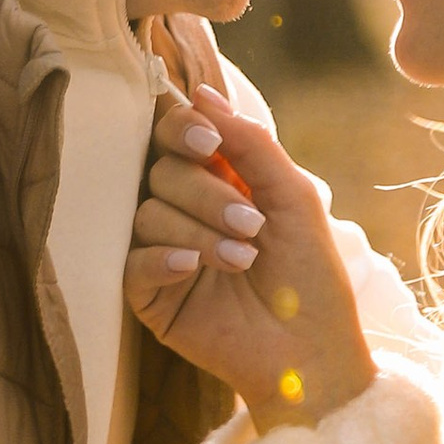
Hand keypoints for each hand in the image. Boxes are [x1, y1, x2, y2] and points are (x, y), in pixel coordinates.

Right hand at [126, 88, 376, 430]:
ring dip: (199, 231)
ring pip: (146, 214)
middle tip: (252, 225)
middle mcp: (183, 210)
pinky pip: (130, 263)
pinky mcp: (150, 296)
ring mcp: (163, 251)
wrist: (313, 350)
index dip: (181, 129)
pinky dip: (162, 258)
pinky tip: (194, 268)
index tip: (210, 145)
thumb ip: (251, 144)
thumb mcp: (293, 197)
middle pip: (159, 171)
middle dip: (205, 193)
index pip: (173, 134)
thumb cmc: (311, 274)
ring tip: (243, 259)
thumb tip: (200, 93)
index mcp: (215, 178)